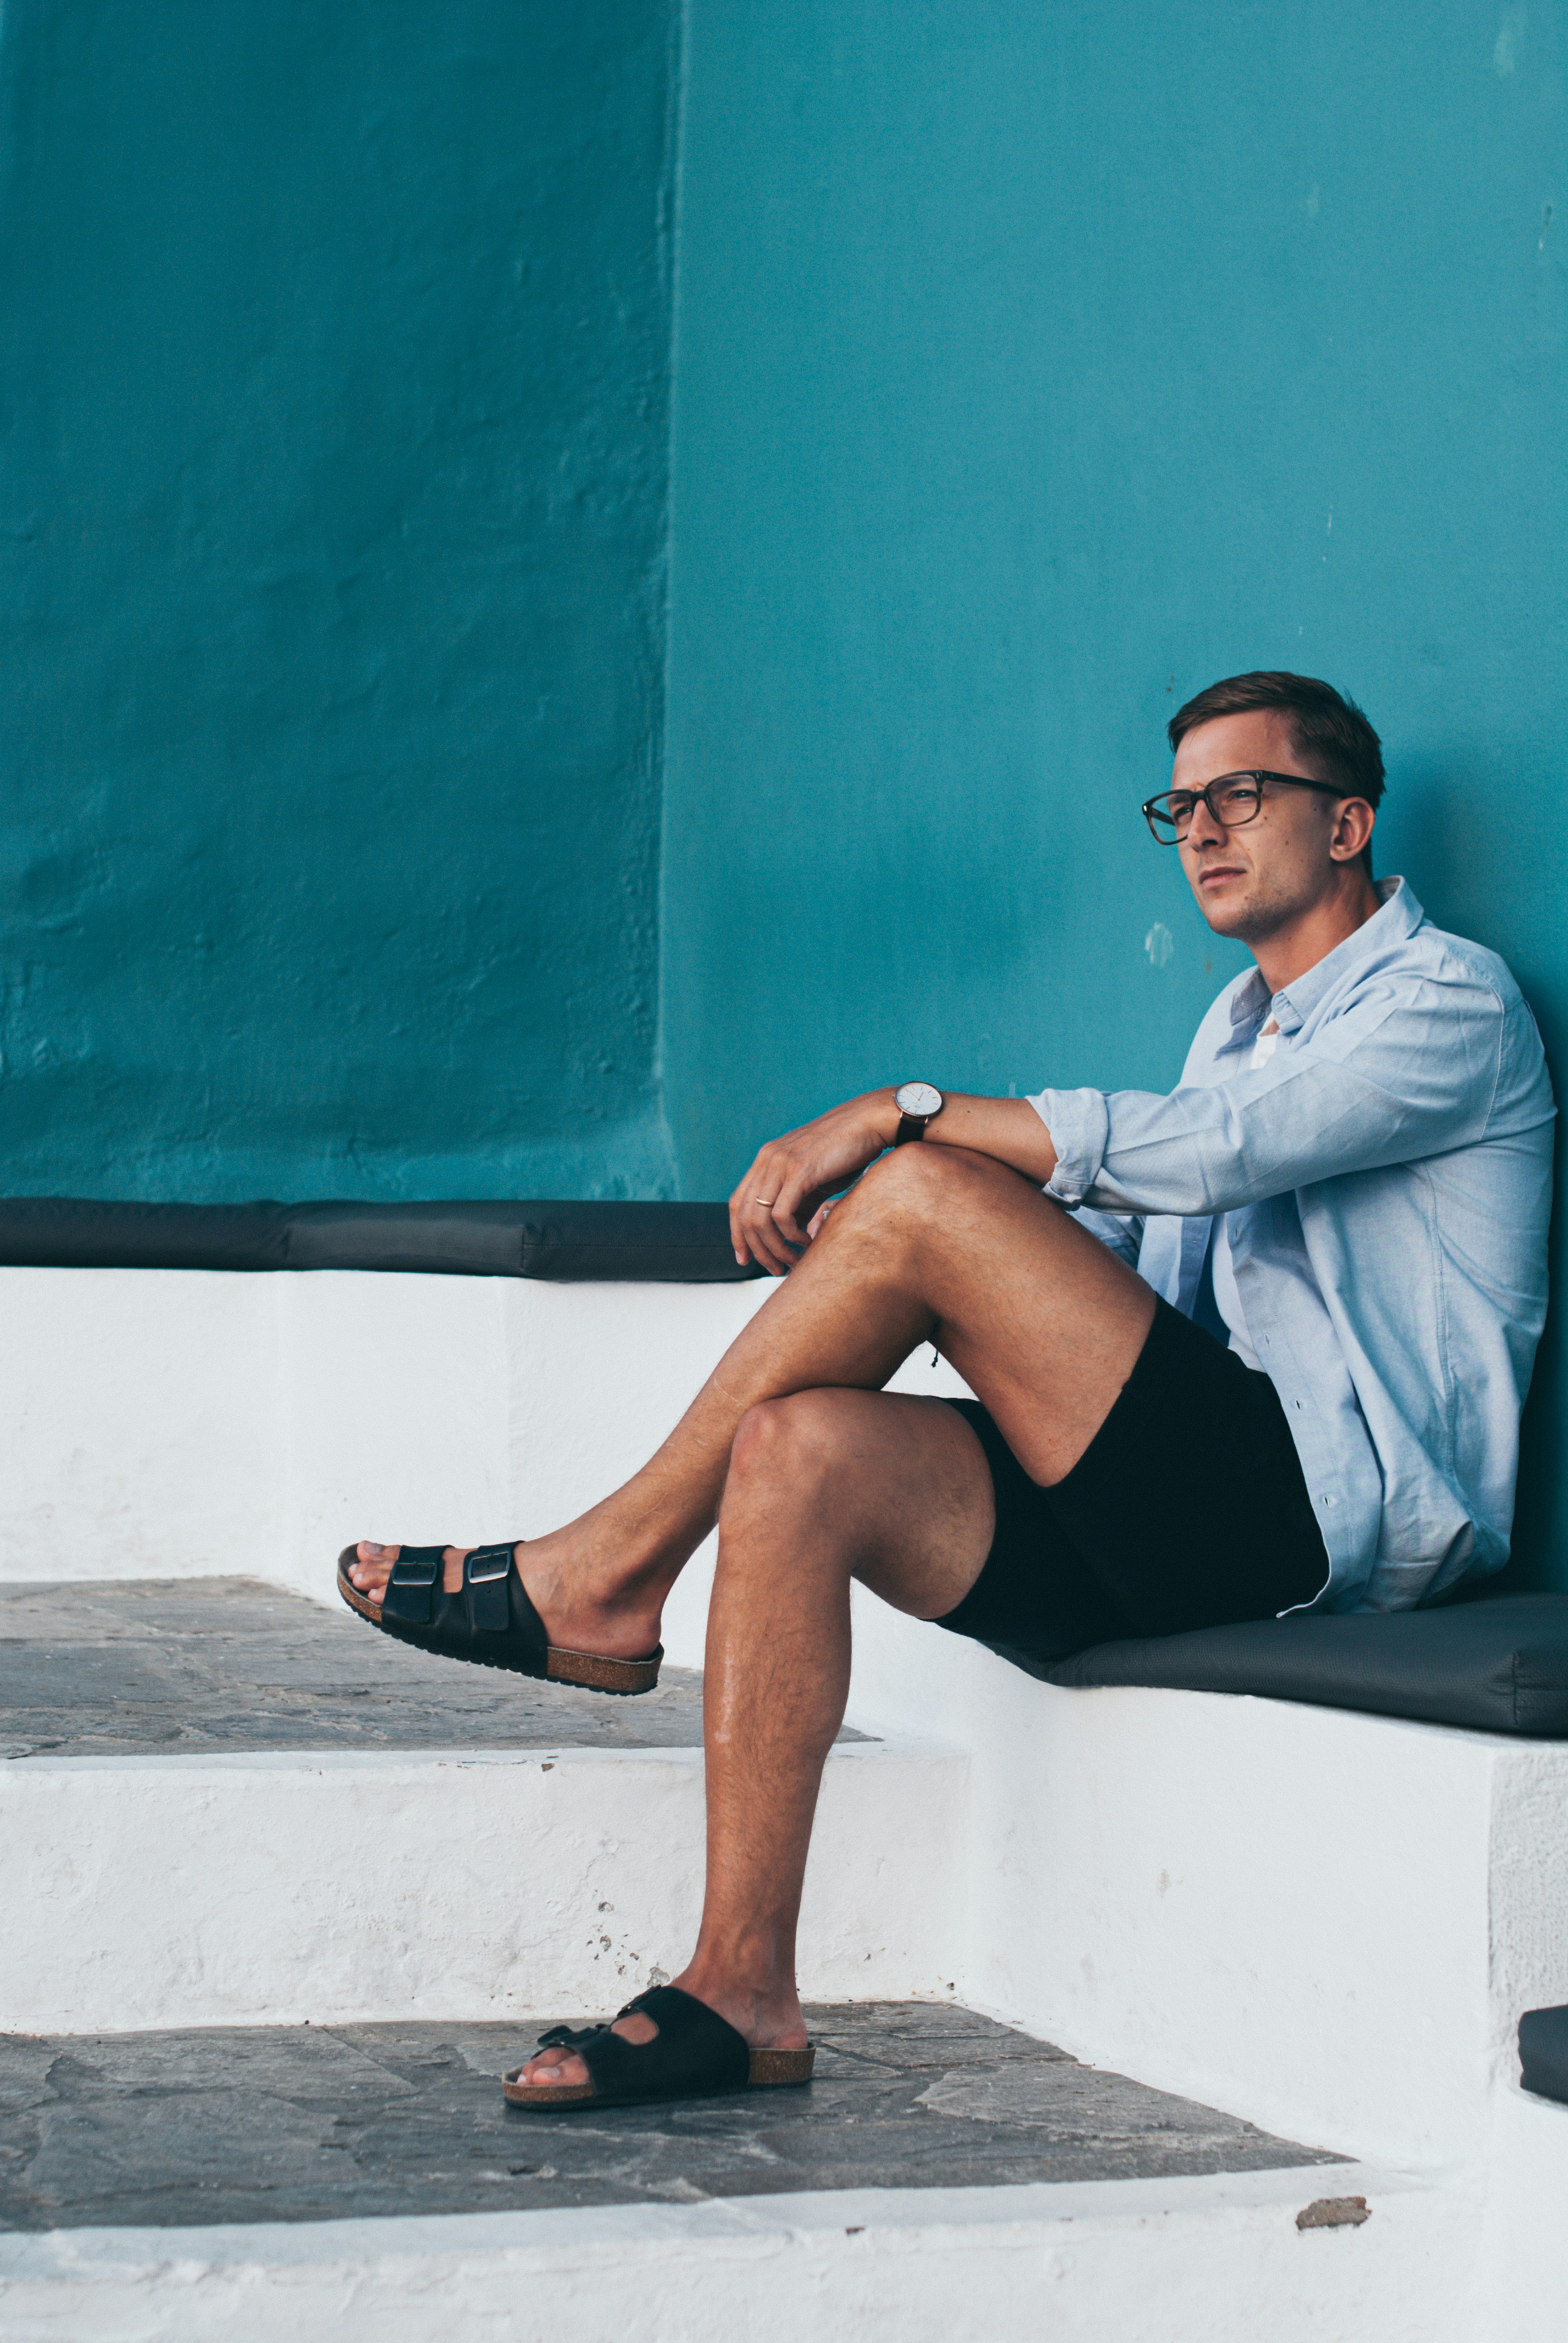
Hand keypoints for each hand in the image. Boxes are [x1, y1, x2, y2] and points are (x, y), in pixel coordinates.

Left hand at [729, 1091, 897, 1272]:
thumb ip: (796, 1203)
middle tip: (774, 1269)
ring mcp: (781, 1164)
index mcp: (766, 1160)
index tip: (744, 1259)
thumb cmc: (845, 1153)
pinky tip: (807, 1241)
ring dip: (775, 1248)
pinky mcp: (800, 1171)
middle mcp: (767, 1160)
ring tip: (792, 1262)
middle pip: (744, 1216)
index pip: (737, 1204)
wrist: (868, 1123)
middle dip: (757, 1250)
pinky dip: (791, 1235)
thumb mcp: (813, 1180)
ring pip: (760, 1219)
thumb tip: (787, 1236)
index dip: (737, 1235)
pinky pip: (782, 1214)